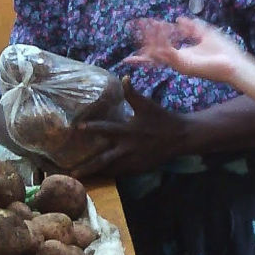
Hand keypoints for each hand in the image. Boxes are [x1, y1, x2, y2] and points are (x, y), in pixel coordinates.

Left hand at [70, 76, 187, 177]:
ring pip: (111, 170)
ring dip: (97, 173)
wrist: (181, 137)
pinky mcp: (140, 168)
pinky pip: (122, 173)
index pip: (106, 129)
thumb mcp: (147, 105)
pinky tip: (102, 177)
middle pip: (104, 159)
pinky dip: (111, 175)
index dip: (91, 127)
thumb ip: (133, 93)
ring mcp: (134, 160)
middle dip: (88, 166)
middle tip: (73, 173)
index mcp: (128, 131)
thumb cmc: (162, 118)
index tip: (77, 127)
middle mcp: (128, 148)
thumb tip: (124, 77)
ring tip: (83, 178)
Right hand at [126, 16, 244, 83]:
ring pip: (158, 51)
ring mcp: (180, 64)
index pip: (162, 48)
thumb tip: (179, 20)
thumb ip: (191, 27)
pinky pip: (169, 51)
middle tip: (135, 26)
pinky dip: (162, 40)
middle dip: (144, 40)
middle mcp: (179, 61)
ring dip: (151, 37)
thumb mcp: (205, 34)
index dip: (153, 37)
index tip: (146, 23)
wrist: (234, 64)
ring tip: (143, 24)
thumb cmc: (223, 51)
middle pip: (155, 53)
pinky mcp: (185, 64)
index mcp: (183, 55)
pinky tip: (158, 28)